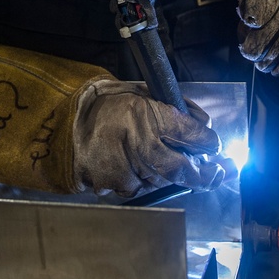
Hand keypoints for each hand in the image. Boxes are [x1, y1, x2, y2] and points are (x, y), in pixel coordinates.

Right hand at [0, 45, 224, 195]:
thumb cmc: (101, 103)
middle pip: (184, 168)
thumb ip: (169, 104)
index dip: (208, 141)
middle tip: (219, 172)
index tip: (215, 144)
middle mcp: (142, 146)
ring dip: (173, 176)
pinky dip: (145, 180)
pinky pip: (140, 188)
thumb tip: (198, 119)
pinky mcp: (114, 187)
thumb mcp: (136, 91)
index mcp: (148, 116)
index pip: (192, 134)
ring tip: (180, 168)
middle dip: (205, 172)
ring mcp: (127, 171)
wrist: (59, 124)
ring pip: (164, 181)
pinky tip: (139, 169)